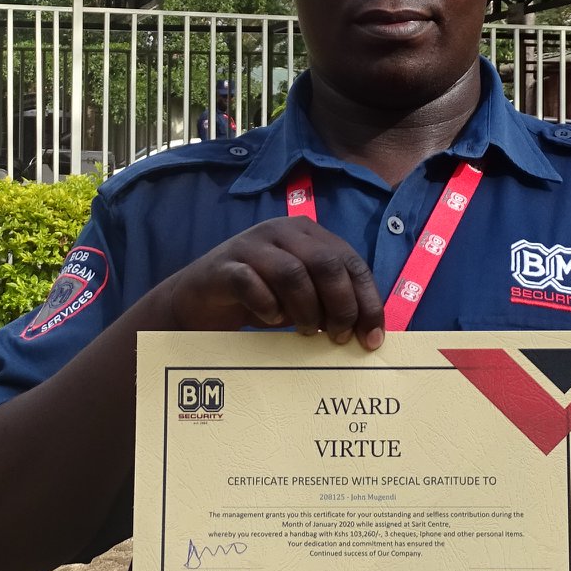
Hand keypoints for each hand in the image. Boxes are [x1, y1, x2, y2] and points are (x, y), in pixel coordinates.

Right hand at [157, 216, 385, 348]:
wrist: (199, 299)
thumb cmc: (259, 297)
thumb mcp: (302, 297)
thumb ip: (331, 302)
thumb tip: (368, 332)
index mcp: (308, 234)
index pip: (351, 262)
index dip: (366, 301)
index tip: (371, 338)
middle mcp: (282, 232)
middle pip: (326, 263)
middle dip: (340, 305)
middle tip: (338, 337)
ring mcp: (251, 245)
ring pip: (293, 273)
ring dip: (306, 309)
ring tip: (305, 331)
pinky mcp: (225, 265)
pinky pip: (251, 283)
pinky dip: (267, 307)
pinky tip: (270, 321)